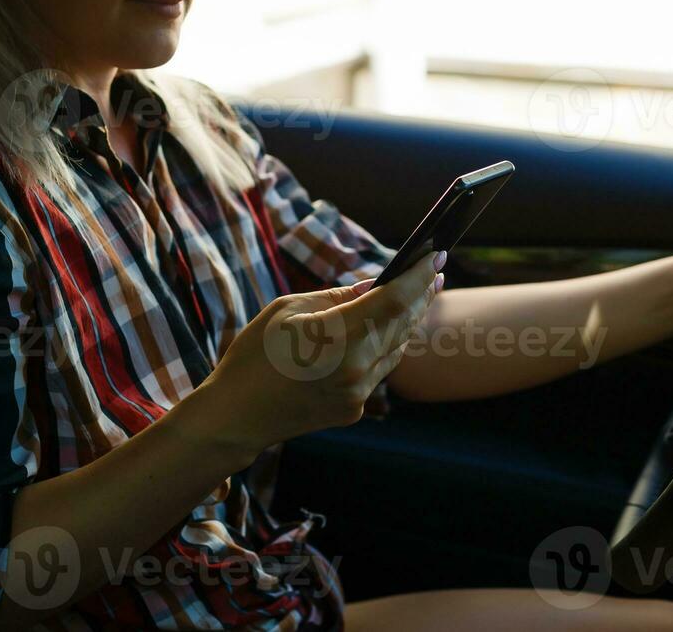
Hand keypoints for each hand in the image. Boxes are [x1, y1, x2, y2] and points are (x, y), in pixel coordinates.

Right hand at [195, 250, 445, 459]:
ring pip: (396, 348)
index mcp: (336, 336)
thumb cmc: (253, 355)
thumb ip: (337, 297)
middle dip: (421, 294)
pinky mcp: (354, 409)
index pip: (394, 299)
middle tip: (435, 271)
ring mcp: (358, 393)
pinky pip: (379, 370)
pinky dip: (385, 347)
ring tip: (417, 296)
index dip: (419, 276)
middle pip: (402, 323)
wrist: (236, 416)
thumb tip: (374, 285)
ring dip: (407, 321)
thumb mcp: (288, 310)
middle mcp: (356, 367)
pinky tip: (385, 331)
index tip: (435, 256)